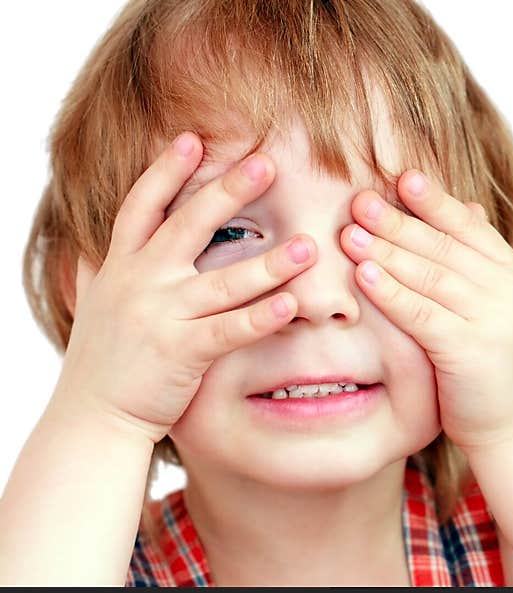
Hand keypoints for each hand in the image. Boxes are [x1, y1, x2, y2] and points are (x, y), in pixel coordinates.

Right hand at [55, 132, 315, 441]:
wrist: (92, 415)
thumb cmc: (103, 359)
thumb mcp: (94, 303)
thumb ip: (95, 269)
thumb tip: (86, 246)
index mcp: (121, 265)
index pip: (142, 205)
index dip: (166, 170)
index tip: (193, 138)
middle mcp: (141, 282)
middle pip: (188, 226)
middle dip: (228, 191)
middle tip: (266, 163)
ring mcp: (162, 316)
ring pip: (223, 280)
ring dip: (269, 262)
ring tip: (308, 246)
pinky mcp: (182, 351)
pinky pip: (230, 329)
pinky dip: (262, 316)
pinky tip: (293, 303)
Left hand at [341, 170, 512, 451]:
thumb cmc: (495, 368)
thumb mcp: (496, 306)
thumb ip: (479, 261)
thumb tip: (468, 207)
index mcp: (512, 274)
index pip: (468, 227)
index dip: (433, 202)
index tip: (400, 177)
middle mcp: (507, 289)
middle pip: (445, 246)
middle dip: (399, 221)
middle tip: (360, 199)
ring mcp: (493, 317)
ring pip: (431, 274)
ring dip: (387, 250)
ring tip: (351, 229)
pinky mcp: (470, 349)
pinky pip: (422, 313)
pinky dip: (391, 291)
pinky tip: (364, 274)